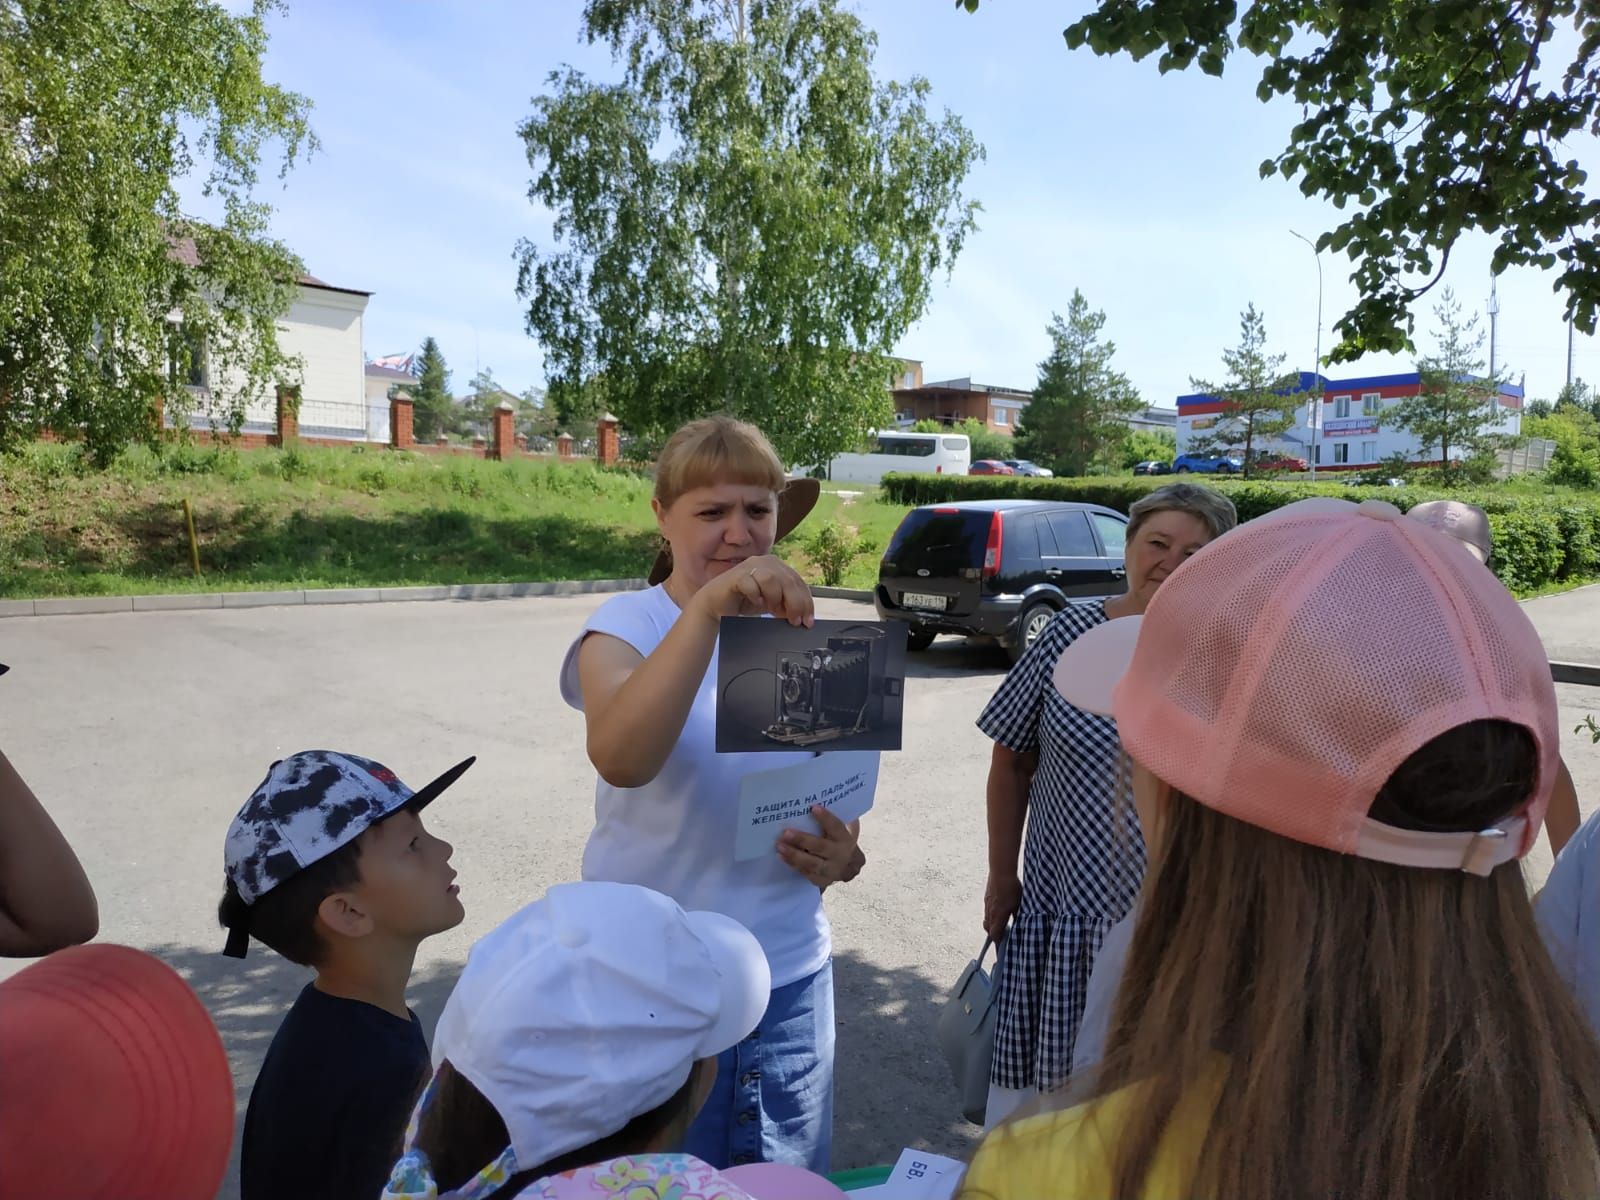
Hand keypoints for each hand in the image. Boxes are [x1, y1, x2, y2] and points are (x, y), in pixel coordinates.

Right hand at [690, 554, 813, 627]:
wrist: (716, 605)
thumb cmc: (745, 601)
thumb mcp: (772, 603)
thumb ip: (787, 604)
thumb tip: (803, 616)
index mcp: (777, 566)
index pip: (798, 582)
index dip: (806, 602)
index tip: (808, 621)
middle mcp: (765, 562)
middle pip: (788, 580)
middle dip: (795, 603)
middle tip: (794, 620)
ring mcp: (749, 567)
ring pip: (771, 579)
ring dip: (775, 597)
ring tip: (771, 609)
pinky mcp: (735, 576)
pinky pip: (750, 583)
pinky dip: (755, 595)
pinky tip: (756, 602)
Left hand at [779, 808, 863, 889]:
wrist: (847, 867)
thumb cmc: (837, 841)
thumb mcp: (840, 829)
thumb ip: (830, 818)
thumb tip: (811, 799)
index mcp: (845, 839)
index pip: (836, 827)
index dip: (826, 818)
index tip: (813, 808)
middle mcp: (839, 855)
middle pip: (821, 847)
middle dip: (802, 839)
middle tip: (786, 832)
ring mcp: (831, 870)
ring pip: (812, 863)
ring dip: (794, 854)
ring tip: (779, 846)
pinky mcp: (821, 880)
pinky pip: (806, 873)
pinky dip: (793, 865)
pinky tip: (781, 856)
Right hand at [983, 871, 1020, 941]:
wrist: (1001, 871)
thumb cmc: (1012, 888)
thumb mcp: (1019, 904)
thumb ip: (1018, 916)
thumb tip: (1021, 925)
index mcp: (999, 916)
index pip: (995, 935)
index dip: (998, 943)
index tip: (1002, 948)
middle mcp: (990, 913)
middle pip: (989, 929)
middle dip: (994, 935)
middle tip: (1003, 936)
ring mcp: (987, 905)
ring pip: (987, 920)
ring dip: (993, 924)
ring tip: (1002, 923)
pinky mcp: (986, 898)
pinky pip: (987, 911)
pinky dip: (992, 915)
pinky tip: (1000, 909)